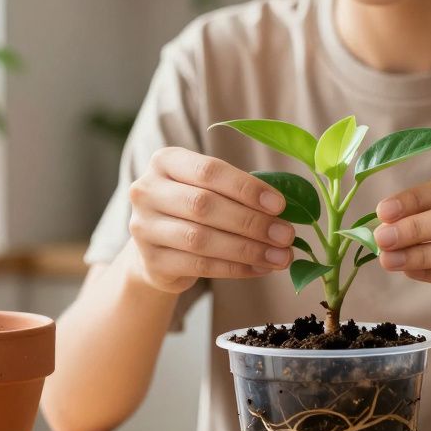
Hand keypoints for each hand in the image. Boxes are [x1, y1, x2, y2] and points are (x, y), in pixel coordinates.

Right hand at [126, 147, 295, 293]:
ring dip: (248, 249)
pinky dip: (235, 268)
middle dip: (252, 222)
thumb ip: (240, 193)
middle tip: (286, 235)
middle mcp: (147, 191)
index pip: (209, 171)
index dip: (246, 188)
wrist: (156, 249)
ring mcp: (143, 227)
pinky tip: (260, 268)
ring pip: (201, 239)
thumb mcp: (211, 190)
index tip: (280, 205)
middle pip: (204, 205)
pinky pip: (200, 265)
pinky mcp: (151, 261)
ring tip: (280, 257)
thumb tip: (285, 211)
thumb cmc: (194, 211)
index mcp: (165, 162)